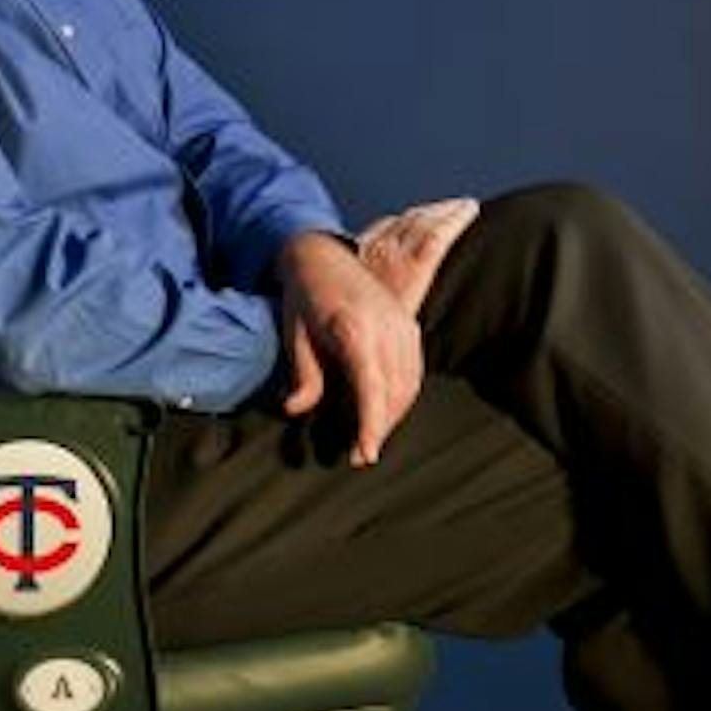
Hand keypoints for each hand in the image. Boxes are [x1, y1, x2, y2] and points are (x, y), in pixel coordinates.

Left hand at [278, 198, 477, 467]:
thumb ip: (303, 376)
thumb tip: (295, 409)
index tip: (366, 454)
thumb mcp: (296, 336)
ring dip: (394, 415)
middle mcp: (385, 325)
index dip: (371, 424)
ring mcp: (401, 322)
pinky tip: (386, 409)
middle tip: (360, 455)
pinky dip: (404, 394)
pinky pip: (415, 368)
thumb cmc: (304, 298)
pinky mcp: (408, 322)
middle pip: (395, 391)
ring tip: (372, 438)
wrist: (321, 255)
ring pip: (410, 383)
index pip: (372, 387)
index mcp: (355, 328)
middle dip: (381, 427)